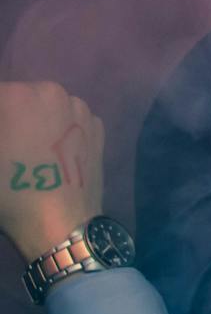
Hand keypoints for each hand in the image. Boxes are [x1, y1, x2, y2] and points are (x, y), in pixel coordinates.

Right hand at [0, 83, 103, 261]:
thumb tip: (4, 133)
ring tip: (29, 151)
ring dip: (35, 119)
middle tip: (8, 145)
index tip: (2, 143)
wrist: (60, 222)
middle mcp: (52, 91)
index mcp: (17, 96)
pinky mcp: (98, 126)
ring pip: (47, 106)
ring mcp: (81, 108)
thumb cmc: (9, 190)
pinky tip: (53, 155)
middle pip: (19, 96)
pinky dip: (59, 130)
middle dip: (8, 116)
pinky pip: (70, 120)